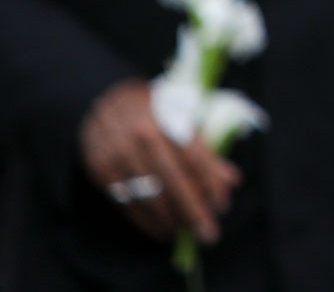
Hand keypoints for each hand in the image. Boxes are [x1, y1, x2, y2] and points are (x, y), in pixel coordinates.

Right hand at [79, 79, 238, 244]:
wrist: (103, 99)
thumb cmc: (154, 109)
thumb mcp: (184, 117)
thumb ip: (207, 149)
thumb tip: (232, 180)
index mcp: (169, 117)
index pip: (195, 158)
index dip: (211, 185)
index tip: (222, 206)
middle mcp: (143, 136)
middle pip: (174, 181)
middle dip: (194, 211)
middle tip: (209, 234)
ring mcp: (119, 153)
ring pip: (149, 196)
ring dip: (171, 220)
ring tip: (186, 233)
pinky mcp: (101, 169)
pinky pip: (126, 202)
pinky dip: (145, 220)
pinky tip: (160, 230)